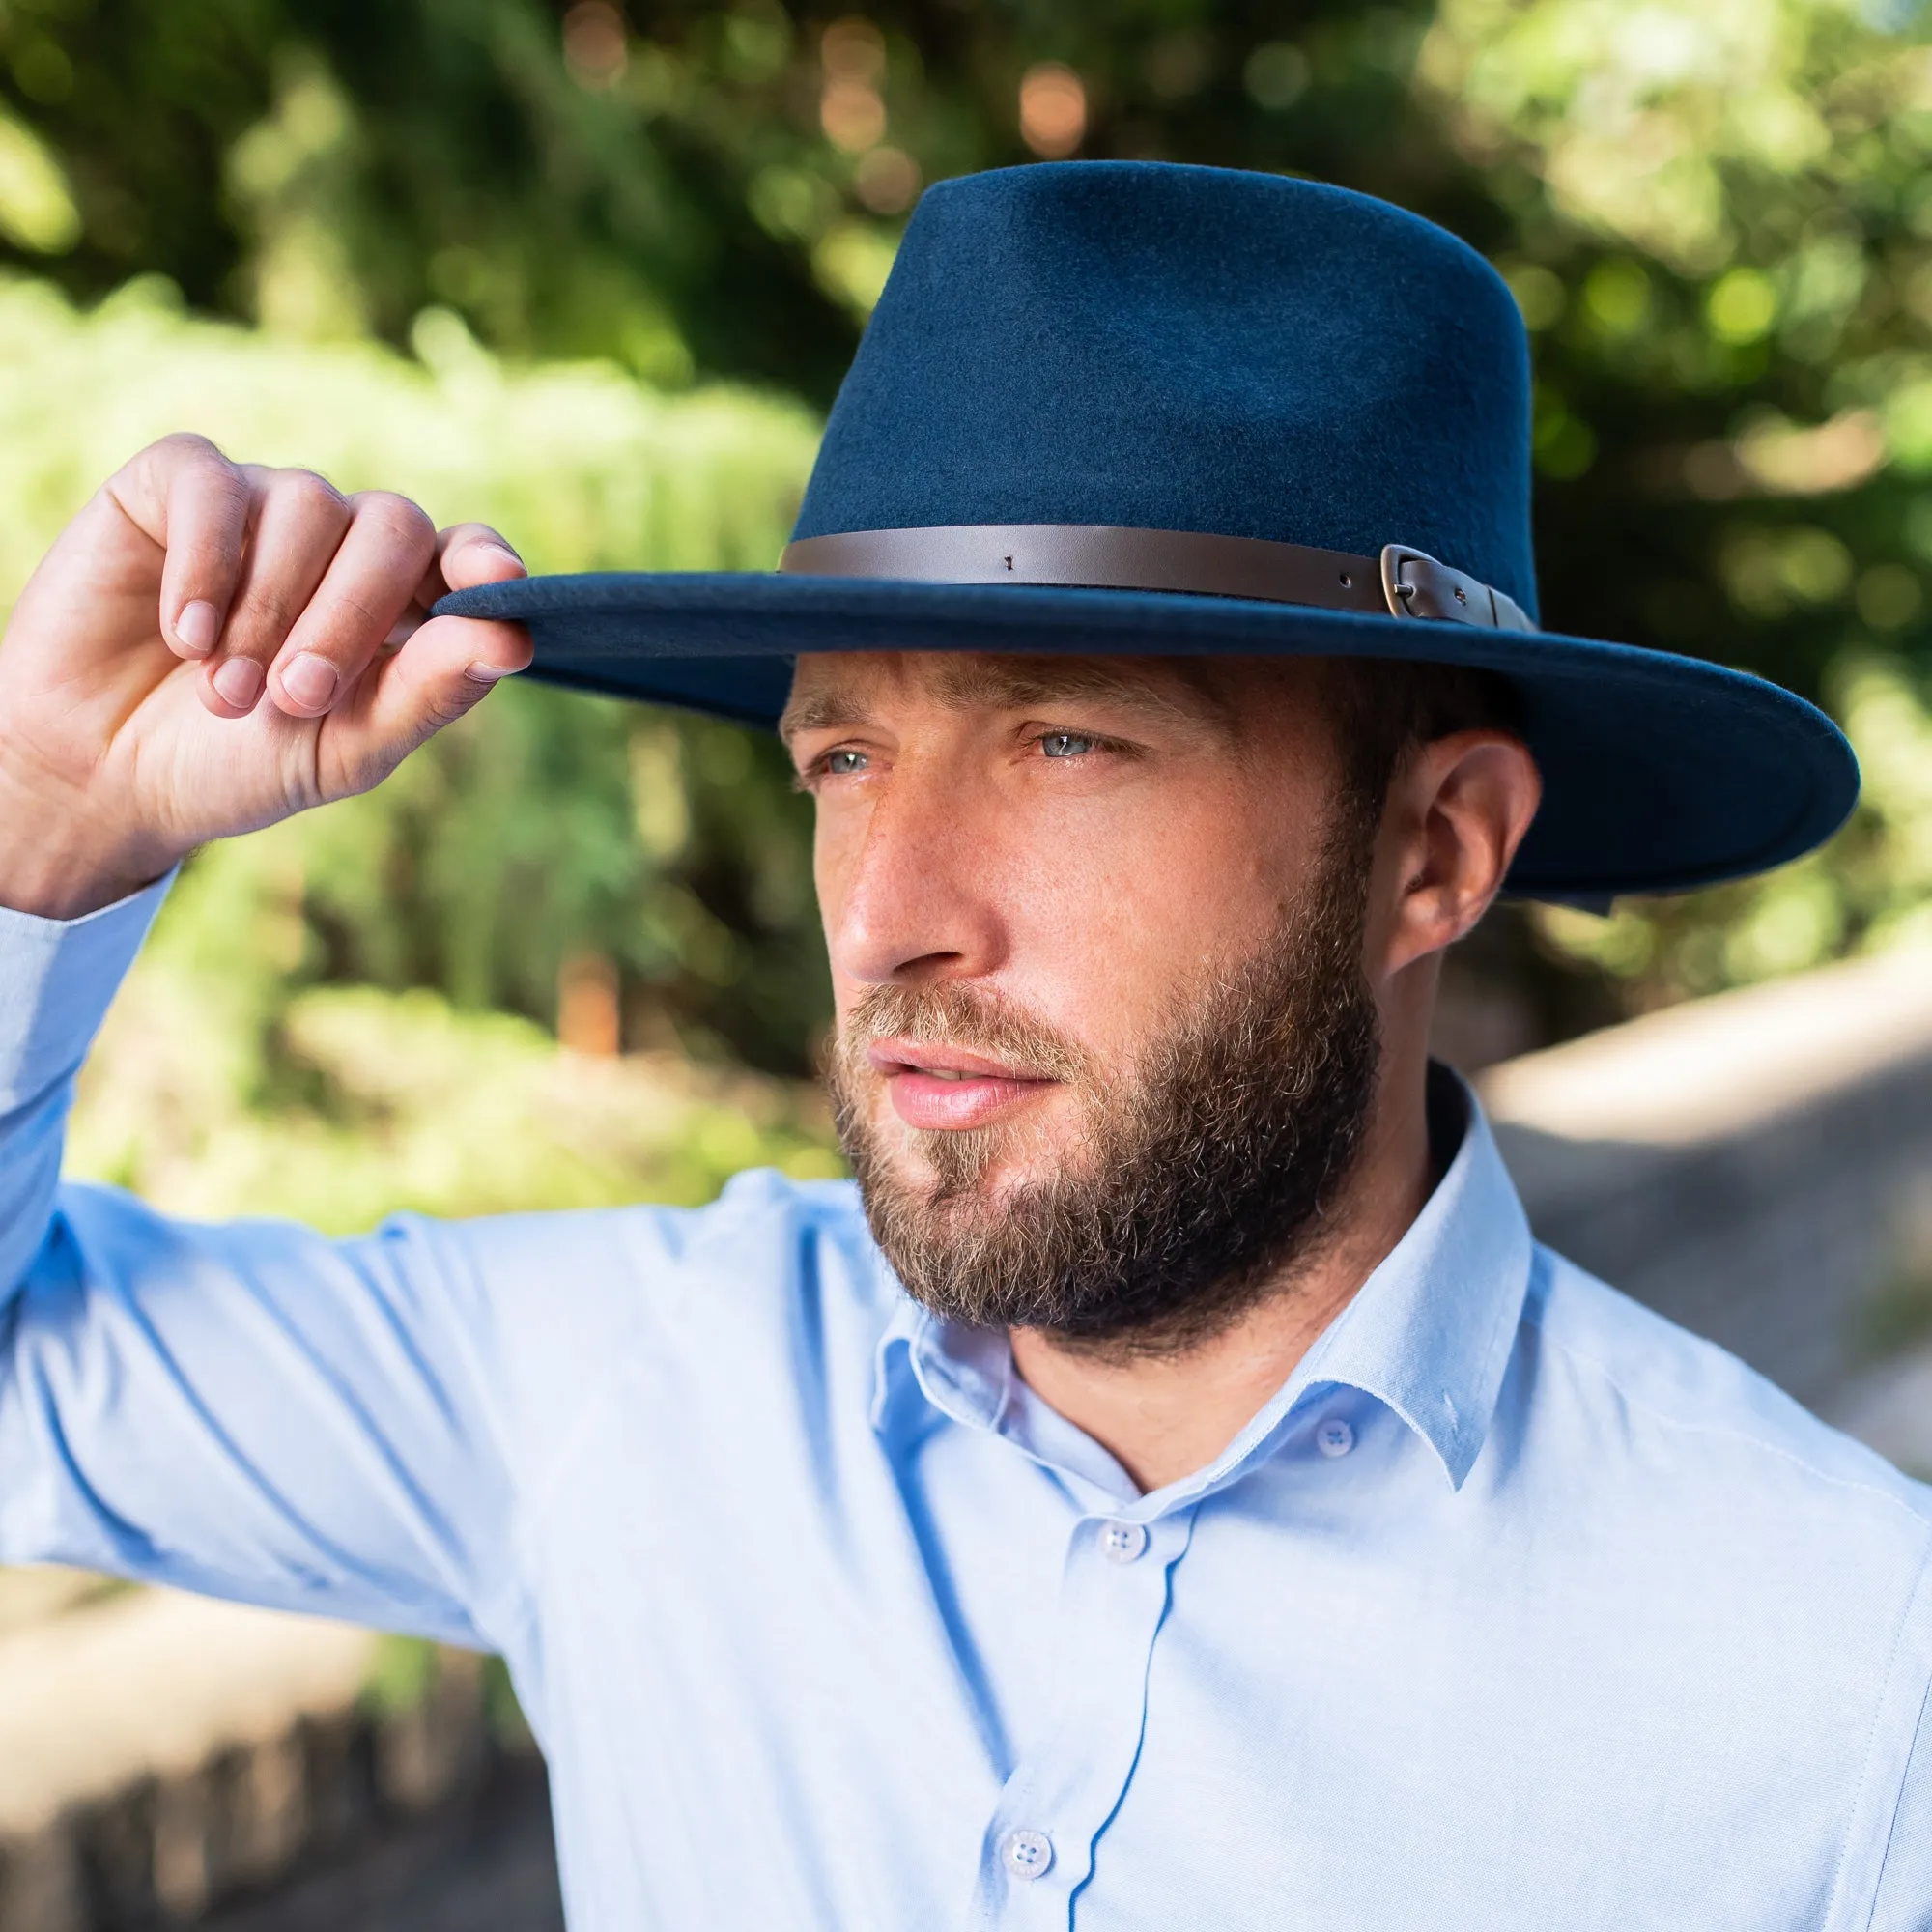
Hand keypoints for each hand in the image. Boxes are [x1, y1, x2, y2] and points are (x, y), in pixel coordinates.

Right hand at [0, 434, 531, 918]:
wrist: (106, 771)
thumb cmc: (241, 762)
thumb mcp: (345, 747)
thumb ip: (428, 694)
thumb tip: (512, 639)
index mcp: (402, 600)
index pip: (465, 554)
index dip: (484, 562)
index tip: (495, 585)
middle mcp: (341, 538)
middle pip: (392, 525)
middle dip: (353, 615)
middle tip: (299, 698)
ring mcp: (261, 503)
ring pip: (305, 505)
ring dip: (269, 611)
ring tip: (229, 694)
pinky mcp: (177, 485)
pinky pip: (214, 487)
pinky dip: (206, 564)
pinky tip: (186, 635)